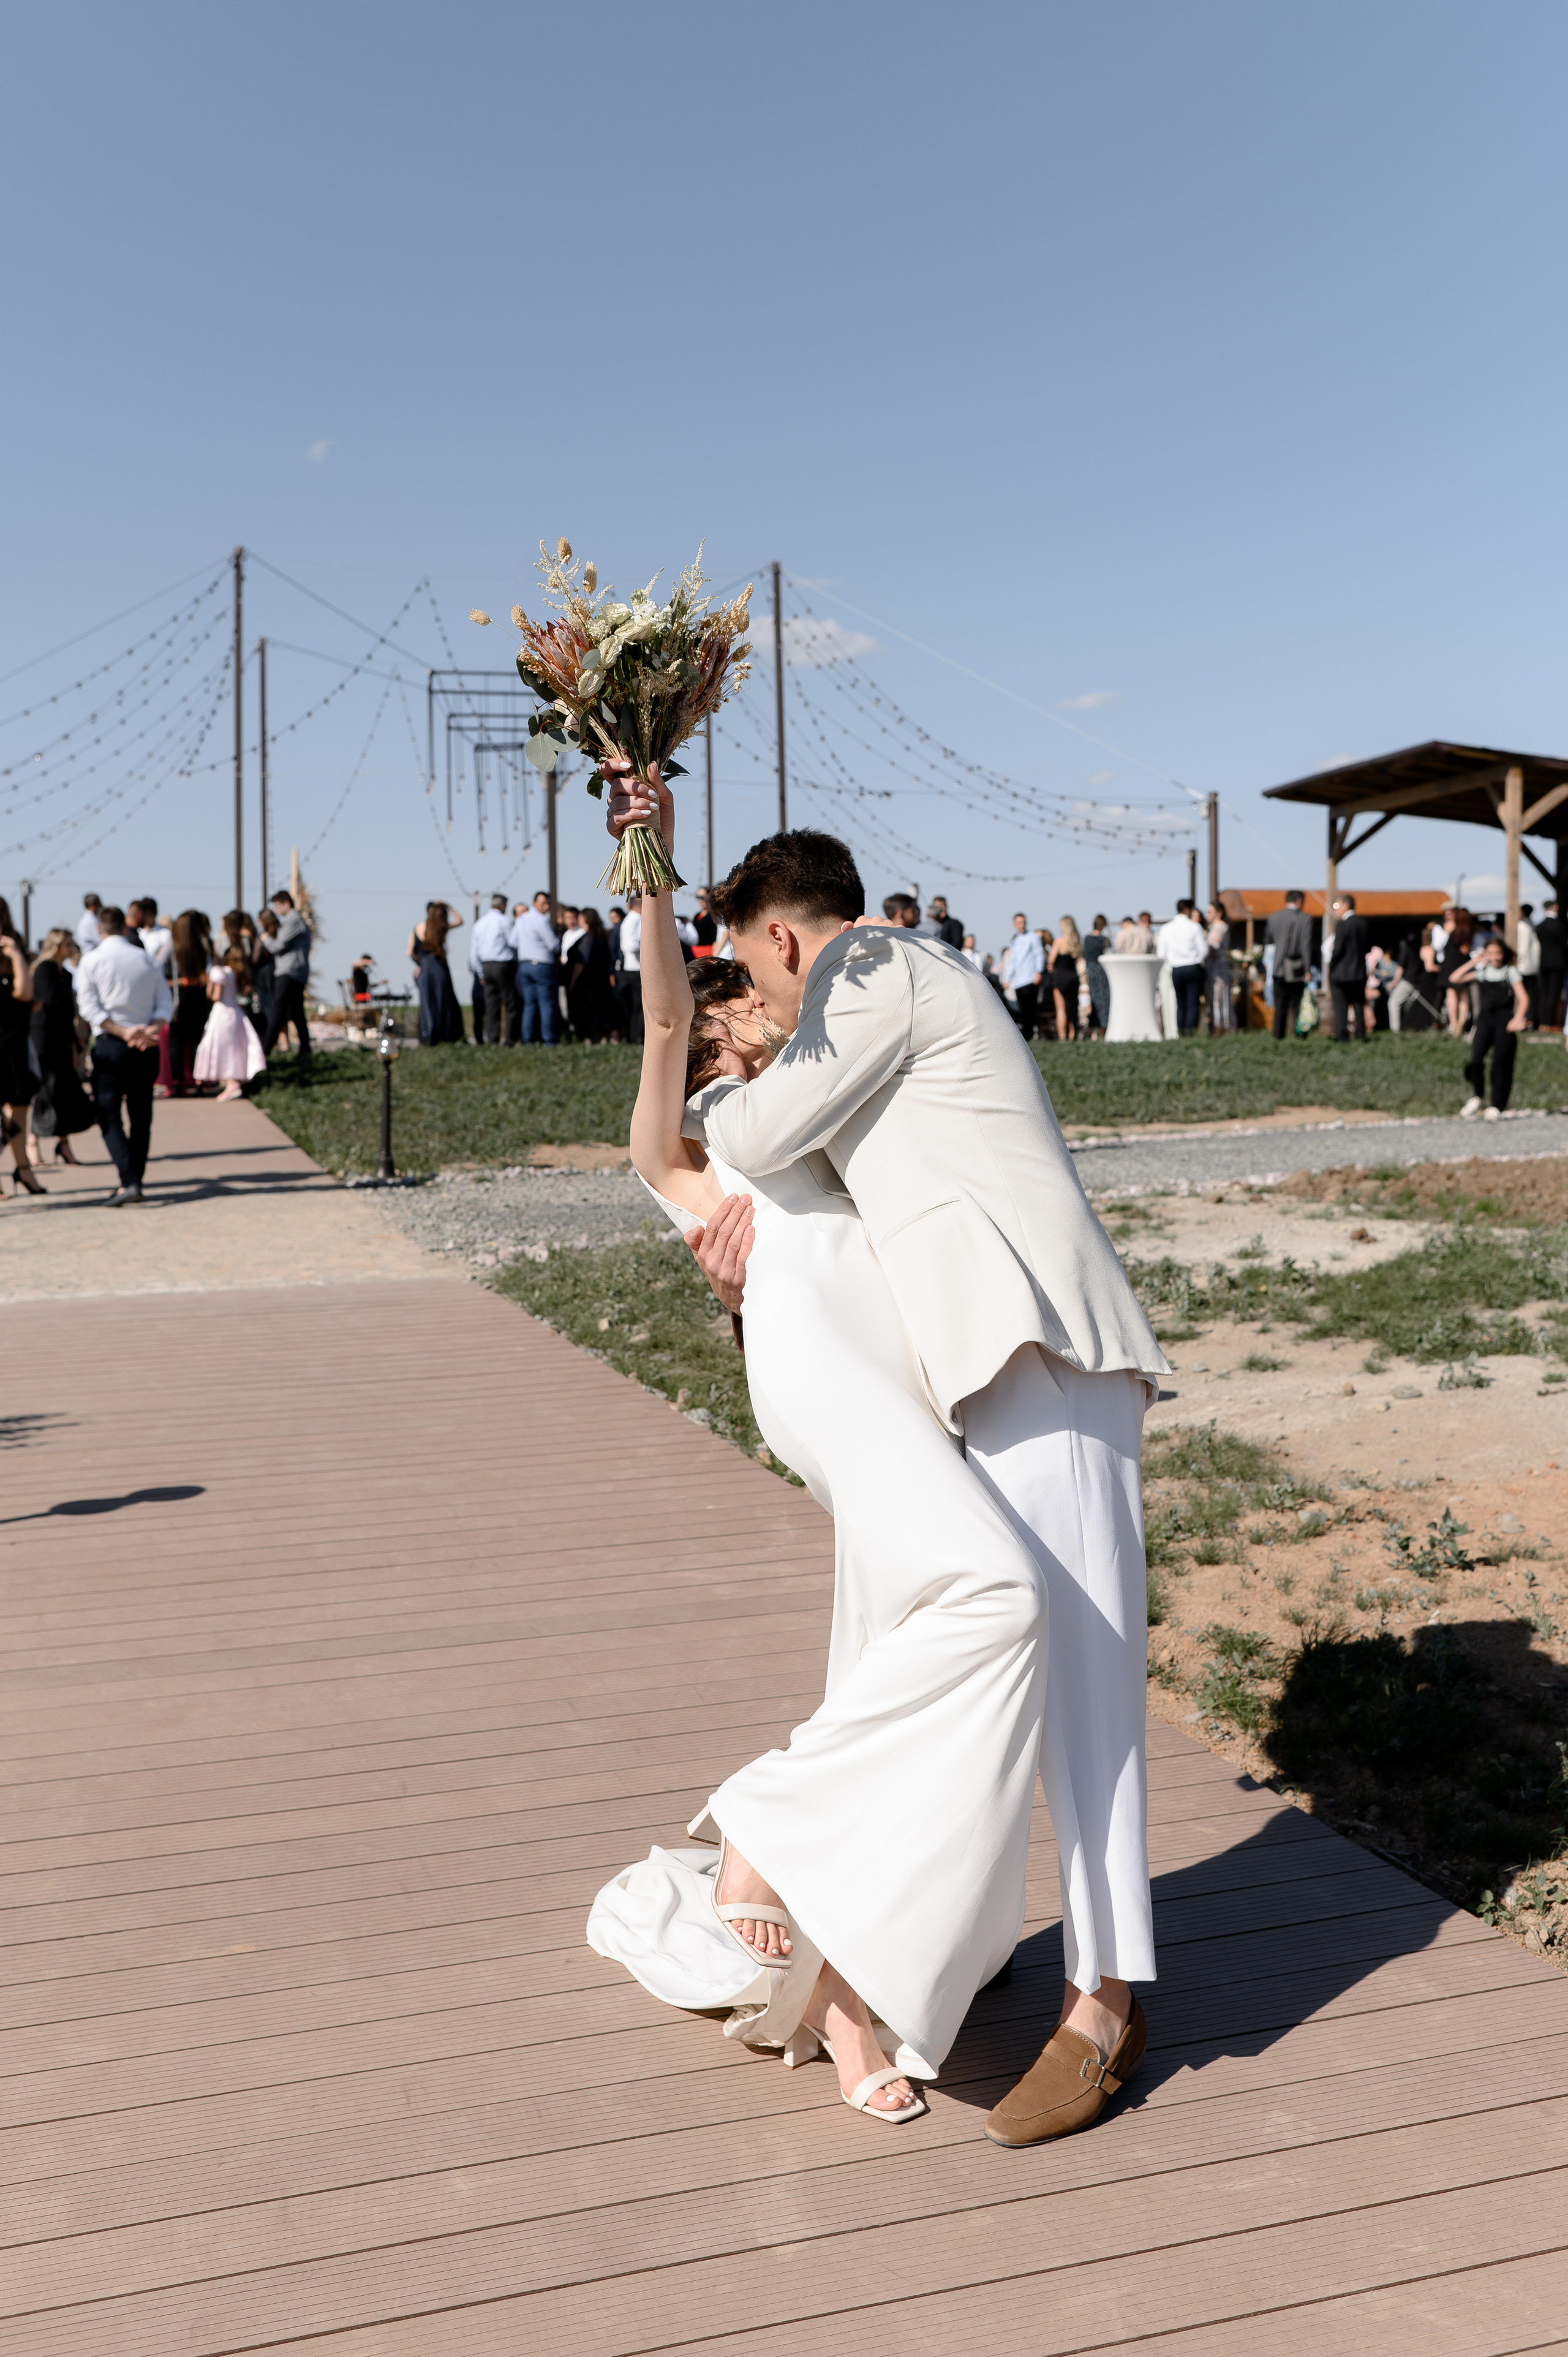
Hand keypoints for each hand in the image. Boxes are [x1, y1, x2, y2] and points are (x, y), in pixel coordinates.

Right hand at [604, 760, 673, 852]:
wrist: (663, 842)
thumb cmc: (663, 818)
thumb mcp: (665, 797)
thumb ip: (657, 782)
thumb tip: (651, 764)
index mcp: (625, 787)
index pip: (609, 771)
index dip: (613, 764)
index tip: (629, 765)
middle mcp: (616, 798)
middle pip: (616, 784)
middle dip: (635, 787)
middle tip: (652, 795)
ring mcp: (612, 812)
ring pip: (617, 800)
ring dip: (637, 802)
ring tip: (653, 808)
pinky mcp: (612, 827)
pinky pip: (617, 816)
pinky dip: (632, 814)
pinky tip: (646, 815)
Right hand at [687, 1191, 753, 1313]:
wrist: (729, 1298)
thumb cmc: (717, 1270)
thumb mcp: (702, 1257)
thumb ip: (695, 1241)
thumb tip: (696, 1228)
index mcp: (702, 1253)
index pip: (712, 1227)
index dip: (723, 1210)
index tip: (733, 1197)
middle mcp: (711, 1262)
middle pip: (724, 1231)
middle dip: (736, 1212)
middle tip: (746, 1198)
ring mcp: (724, 1271)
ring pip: (734, 1242)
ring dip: (743, 1223)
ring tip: (751, 1209)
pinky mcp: (737, 1279)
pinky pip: (743, 1257)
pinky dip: (747, 1242)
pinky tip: (752, 1229)